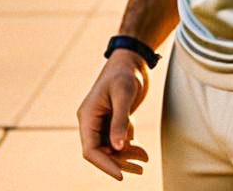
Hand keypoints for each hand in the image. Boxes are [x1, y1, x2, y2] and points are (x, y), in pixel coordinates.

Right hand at [78, 51, 150, 179]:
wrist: (133, 58)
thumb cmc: (125, 72)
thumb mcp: (124, 95)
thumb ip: (120, 121)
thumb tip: (118, 147)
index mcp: (87, 116)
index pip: (90, 149)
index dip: (105, 165)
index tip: (120, 175)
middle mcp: (92, 121)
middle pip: (101, 152)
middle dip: (119, 163)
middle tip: (139, 171)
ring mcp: (102, 122)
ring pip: (111, 149)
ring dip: (127, 157)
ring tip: (144, 161)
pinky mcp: (113, 120)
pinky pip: (119, 141)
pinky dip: (130, 147)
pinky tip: (142, 153)